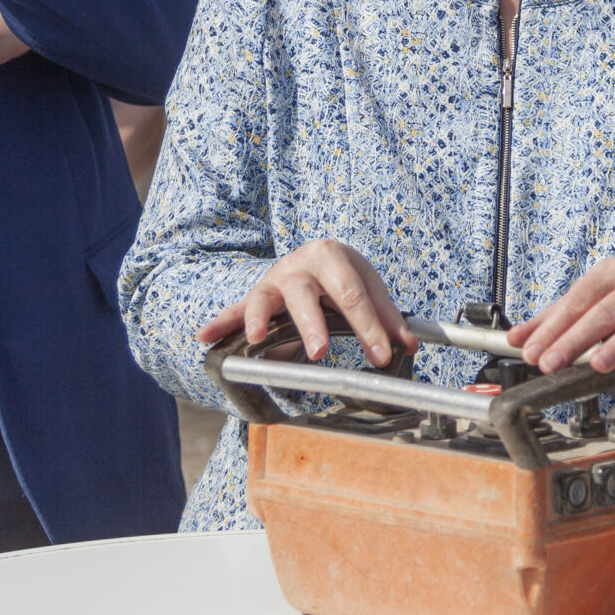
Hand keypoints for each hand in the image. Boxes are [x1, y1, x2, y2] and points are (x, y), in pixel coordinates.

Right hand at [198, 239, 413, 368]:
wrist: (312, 257)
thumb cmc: (343, 278)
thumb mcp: (367, 289)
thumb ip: (388, 318)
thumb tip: (410, 346)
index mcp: (334, 257)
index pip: (355, 294)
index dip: (371, 327)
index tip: (384, 357)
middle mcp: (300, 264)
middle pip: (306, 294)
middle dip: (313, 324)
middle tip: (321, 352)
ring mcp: (274, 280)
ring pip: (266, 299)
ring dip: (260, 319)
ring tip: (258, 339)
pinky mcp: (254, 296)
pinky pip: (234, 311)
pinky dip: (219, 325)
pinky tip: (204, 339)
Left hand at [511, 258, 614, 377]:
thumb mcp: (587, 299)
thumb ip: (551, 320)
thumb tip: (514, 339)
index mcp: (608, 274)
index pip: (575, 303)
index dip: (552, 330)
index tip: (532, 353)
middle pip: (603, 315)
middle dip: (574, 342)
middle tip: (551, 364)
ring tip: (597, 365)